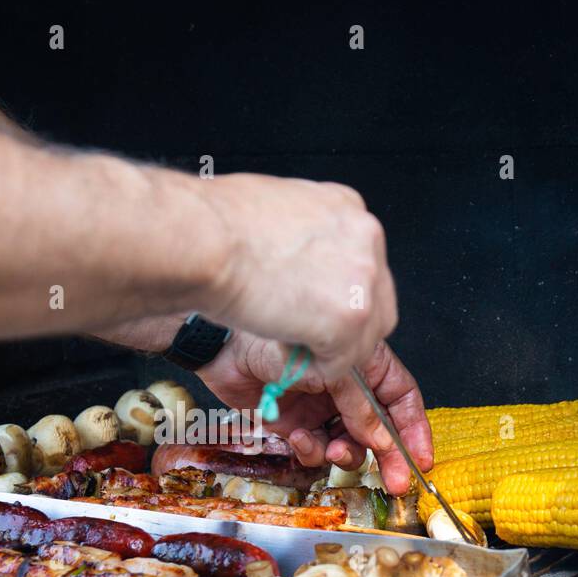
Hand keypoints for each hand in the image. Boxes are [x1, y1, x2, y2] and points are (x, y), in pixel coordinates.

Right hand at [197, 173, 396, 379]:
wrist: (201, 239)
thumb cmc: (215, 226)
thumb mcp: (274, 214)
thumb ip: (302, 242)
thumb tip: (301, 265)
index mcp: (347, 209)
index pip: (362, 270)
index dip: (332, 299)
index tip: (309, 309)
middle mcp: (365, 238)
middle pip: (376, 306)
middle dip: (340, 329)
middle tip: (298, 330)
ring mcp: (363, 279)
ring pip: (362, 340)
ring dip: (324, 349)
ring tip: (282, 334)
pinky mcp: (350, 317)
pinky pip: (339, 364)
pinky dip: (310, 367)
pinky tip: (279, 342)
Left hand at [198, 332, 432, 495]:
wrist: (224, 350)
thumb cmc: (278, 341)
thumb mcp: (332, 372)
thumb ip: (360, 408)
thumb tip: (383, 442)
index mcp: (364, 364)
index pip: (402, 399)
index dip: (414, 430)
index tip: (421, 460)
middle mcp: (346, 388)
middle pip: (379, 429)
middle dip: (387, 456)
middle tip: (394, 482)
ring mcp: (321, 407)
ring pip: (347, 444)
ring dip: (343, 454)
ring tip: (331, 451)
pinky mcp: (294, 424)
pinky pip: (313, 449)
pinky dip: (309, 449)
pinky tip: (297, 437)